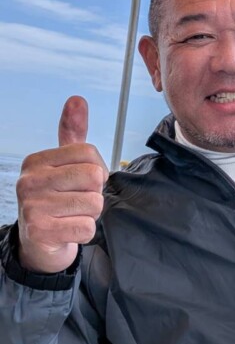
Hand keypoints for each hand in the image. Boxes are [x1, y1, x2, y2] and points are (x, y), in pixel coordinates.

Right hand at [17, 96, 107, 273]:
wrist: (38, 244)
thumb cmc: (55, 200)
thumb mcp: (63, 164)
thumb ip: (72, 134)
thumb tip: (77, 99)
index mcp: (36, 161)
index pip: (88, 153)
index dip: (97, 169)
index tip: (83, 183)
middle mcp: (29, 181)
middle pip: (93, 177)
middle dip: (94, 193)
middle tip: (78, 202)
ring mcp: (32, 206)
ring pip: (93, 204)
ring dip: (90, 214)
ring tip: (71, 216)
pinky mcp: (40, 231)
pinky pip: (86, 227)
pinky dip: (84, 232)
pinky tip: (68, 231)